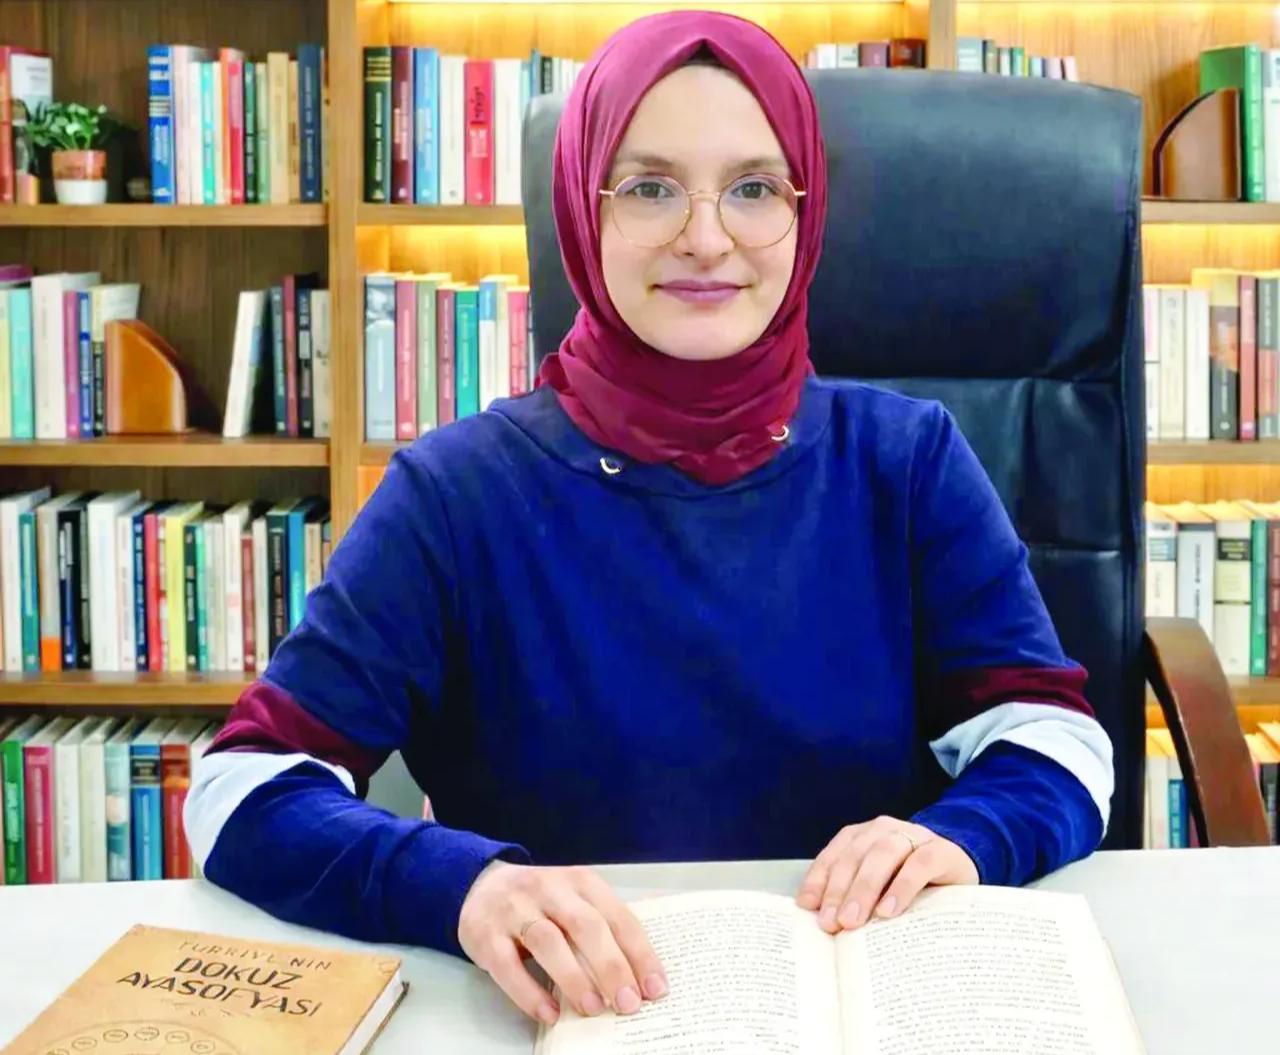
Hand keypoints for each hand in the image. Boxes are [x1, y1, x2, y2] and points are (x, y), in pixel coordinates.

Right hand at [458, 861, 667, 1025]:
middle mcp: (549, 889)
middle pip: (586, 925)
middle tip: (628, 1003)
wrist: (480, 885)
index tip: (656, 989)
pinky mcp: (486, 934)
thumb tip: (634, 980)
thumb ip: (600, 930)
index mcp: (580, 882)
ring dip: (574, 977)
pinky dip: (529, 992)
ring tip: (594, 1008)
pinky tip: (549, 1013)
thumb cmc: (540, 903)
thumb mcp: (573, 901)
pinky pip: (507, 965)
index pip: (617, 916)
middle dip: (611, 966)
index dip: (639, 953)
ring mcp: (515, 909)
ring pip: (548, 940)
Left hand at [796, 816, 977, 932]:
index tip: (807, 906)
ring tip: (854, 920)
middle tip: (831, 923)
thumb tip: (825, 923)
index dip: (819, 879)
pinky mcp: (941, 851)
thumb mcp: (880, 888)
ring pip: (883, 855)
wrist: (962, 869)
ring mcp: (914, 836)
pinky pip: (919, 865)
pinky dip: (901, 887)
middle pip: (855, 855)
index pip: (834, 854)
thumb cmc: (912, 884)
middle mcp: (884, 830)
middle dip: (839, 889)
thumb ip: (855, 896)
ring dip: (864, 888)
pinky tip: (889, 911)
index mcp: (863, 836)